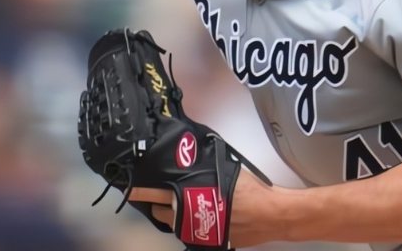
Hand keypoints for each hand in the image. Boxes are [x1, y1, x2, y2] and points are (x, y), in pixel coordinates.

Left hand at [129, 170, 283, 247]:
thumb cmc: (251, 190)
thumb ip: (204, 168)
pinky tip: (202, 216)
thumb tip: (193, 158)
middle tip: (161, 195)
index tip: (130, 189)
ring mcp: (198, 233)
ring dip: (176, 215)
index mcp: (191, 196)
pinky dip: (192, 224)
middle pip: (162, 213)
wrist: (271, 215)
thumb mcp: (224, 170)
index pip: (157, 193)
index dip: (141, 191)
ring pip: (176, 225)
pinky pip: (192, 232)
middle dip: (159, 204)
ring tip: (185, 204)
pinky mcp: (208, 242)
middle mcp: (189, 217)